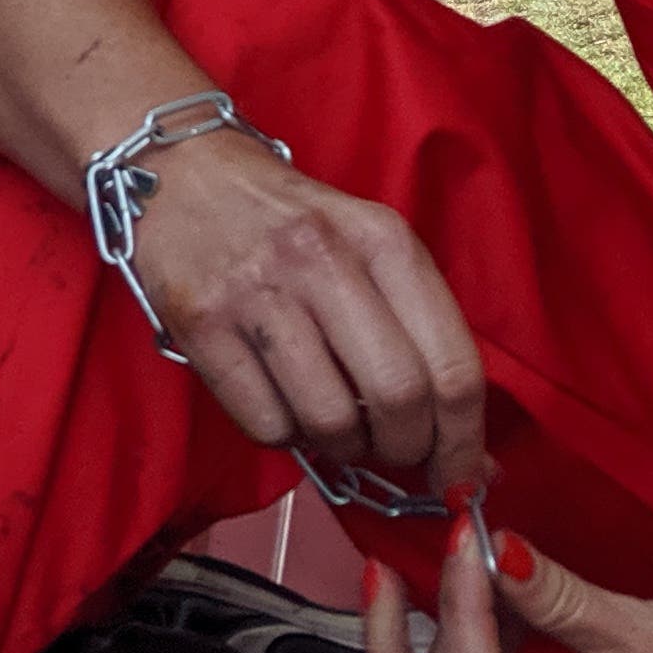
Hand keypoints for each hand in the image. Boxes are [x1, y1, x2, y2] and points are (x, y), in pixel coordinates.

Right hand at [122, 131, 489, 484]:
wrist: (183, 172)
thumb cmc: (290, 221)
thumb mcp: (366, 243)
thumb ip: (419, 332)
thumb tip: (469, 454)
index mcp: (383, 239)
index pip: (453, 364)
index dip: (464, 443)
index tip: (462, 481)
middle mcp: (324, 260)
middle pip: (400, 398)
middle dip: (406, 450)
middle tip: (393, 452)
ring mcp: (258, 291)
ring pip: (331, 420)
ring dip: (343, 448)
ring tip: (334, 427)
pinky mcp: (200, 322)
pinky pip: (265, 424)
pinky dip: (284, 436)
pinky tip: (280, 403)